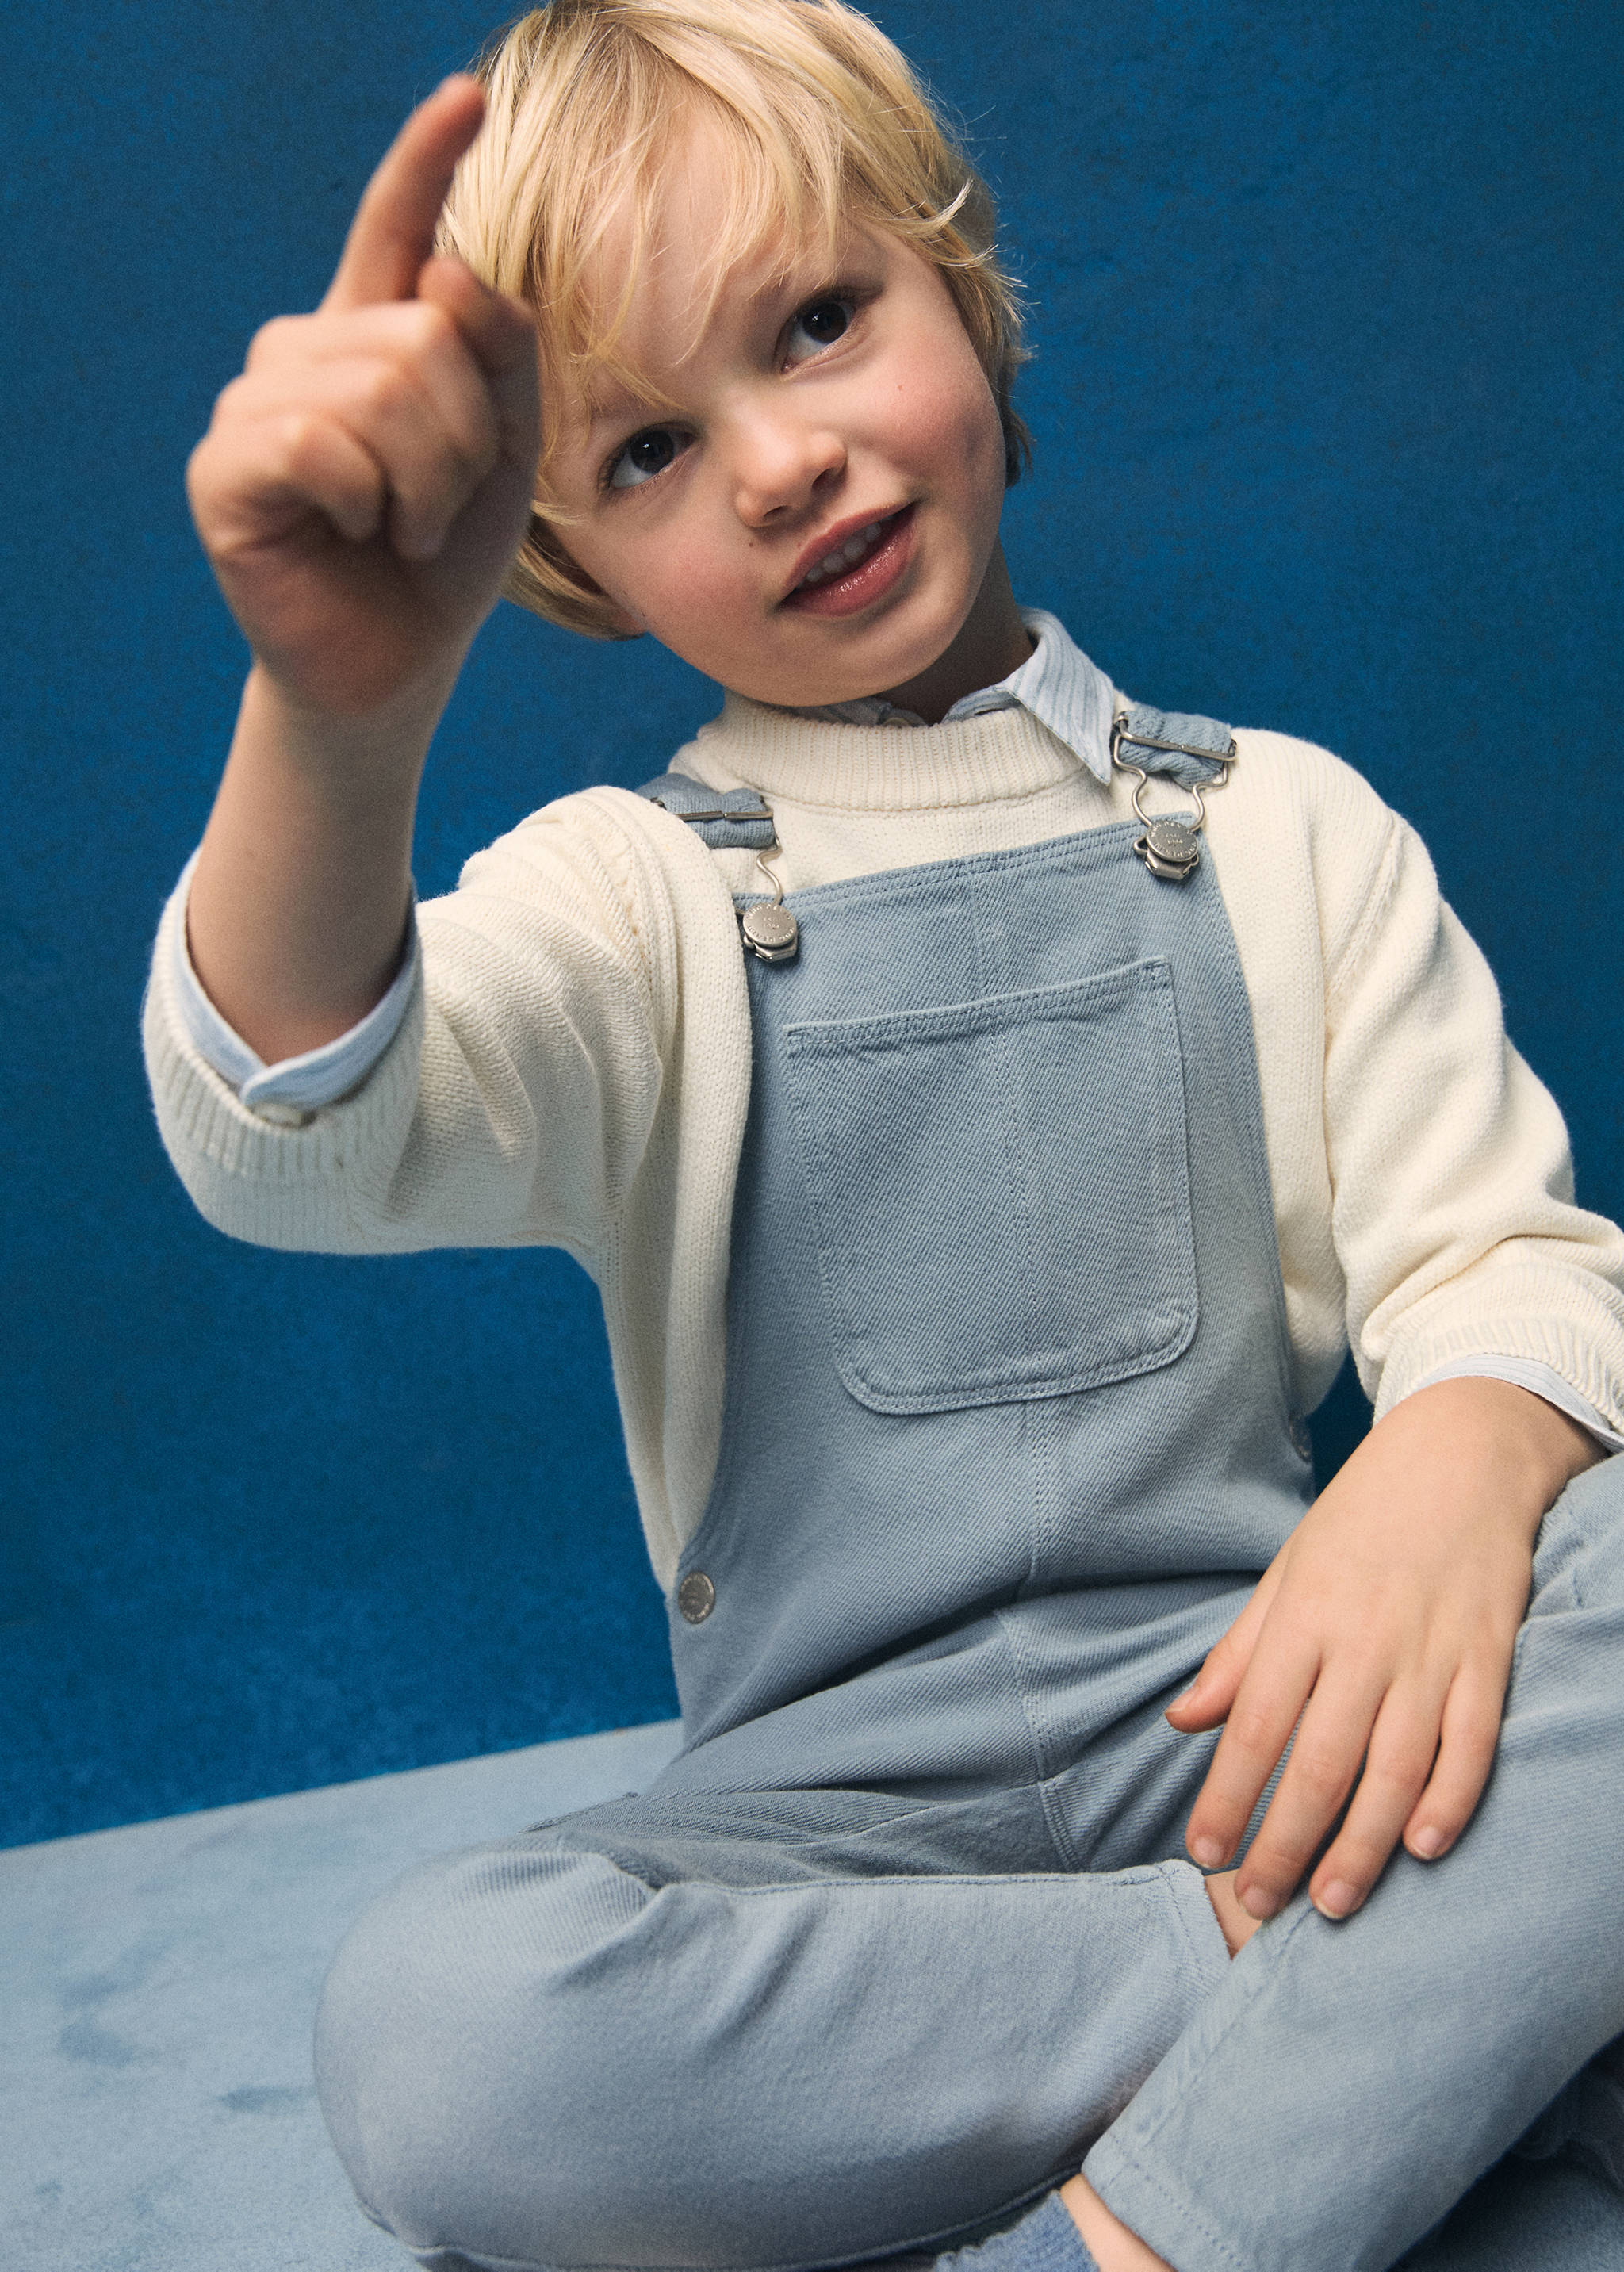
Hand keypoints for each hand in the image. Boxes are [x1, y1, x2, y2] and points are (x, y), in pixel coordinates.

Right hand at [186, 77, 539, 718]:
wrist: (395, 664)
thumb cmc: (442, 558)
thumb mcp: (505, 449)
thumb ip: (501, 352)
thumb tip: (453, 270)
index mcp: (373, 337)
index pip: (396, 231)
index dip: (424, 160)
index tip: (469, 97)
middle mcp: (305, 351)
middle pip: (420, 335)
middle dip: (463, 439)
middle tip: (436, 508)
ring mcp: (256, 405)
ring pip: (377, 387)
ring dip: (423, 481)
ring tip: (400, 527)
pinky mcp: (225, 467)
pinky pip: (316, 443)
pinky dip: (361, 500)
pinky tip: (350, 534)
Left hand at [1168, 1378, 1599, 1922]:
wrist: (1460, 1457)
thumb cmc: (1361, 1521)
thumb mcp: (1286, 1575)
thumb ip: (1239, 1655)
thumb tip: (1184, 1722)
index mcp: (1302, 1618)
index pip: (1254, 1725)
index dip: (1228, 1796)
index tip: (1205, 1853)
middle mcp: (1363, 1641)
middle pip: (1319, 1762)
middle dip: (1286, 1843)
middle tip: (1263, 1905)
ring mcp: (1431, 1652)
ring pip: (1393, 1768)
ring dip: (1362, 1845)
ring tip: (1335, 1905)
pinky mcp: (1489, 1658)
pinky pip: (1472, 1742)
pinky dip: (1450, 1799)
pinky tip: (1423, 1848)